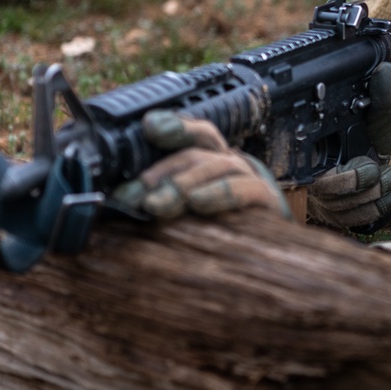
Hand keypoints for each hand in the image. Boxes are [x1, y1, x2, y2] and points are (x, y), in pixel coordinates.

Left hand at [113, 110, 290, 220]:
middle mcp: (231, 164)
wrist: (267, 262)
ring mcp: (252, 180)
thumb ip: (158, 200)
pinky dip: (220, 193)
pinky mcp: (268, 203)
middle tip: (134, 196)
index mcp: (210, 161)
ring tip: (155, 205)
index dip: (175, 126)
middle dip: (163, 172)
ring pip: (218, 166)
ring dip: (183, 183)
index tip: (150, 126)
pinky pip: (246, 190)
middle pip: (197, 152)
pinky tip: (198, 202)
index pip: (195, 133)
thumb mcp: (184, 214)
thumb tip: (121, 200)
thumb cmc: (217, 236)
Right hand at [307, 62, 390, 231]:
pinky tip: (389, 195)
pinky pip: (356, 223)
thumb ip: (382, 99)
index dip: (349, 178)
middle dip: (370, 187)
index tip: (372, 167)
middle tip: (388, 172)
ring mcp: (322, 204)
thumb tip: (386, 72)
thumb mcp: (376, 118)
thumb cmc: (366, 138)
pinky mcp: (337, 219)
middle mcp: (311, 184)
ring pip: (347, 213)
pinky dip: (380, 211)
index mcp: (312, 157)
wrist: (368, 155)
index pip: (319, 179)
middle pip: (334, 199)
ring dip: (379, 198)